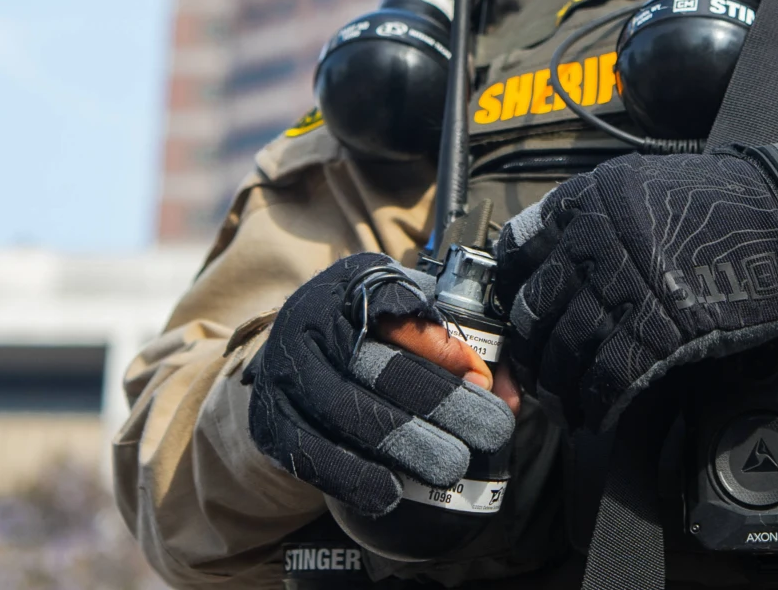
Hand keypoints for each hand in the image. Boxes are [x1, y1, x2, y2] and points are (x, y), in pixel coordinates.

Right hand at [246, 254, 516, 516]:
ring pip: (342, 409)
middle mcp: (309, 318)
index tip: (479, 371)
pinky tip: (390, 493)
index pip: (394, 302)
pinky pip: (309, 451)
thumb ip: (462, 355)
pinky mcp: (268, 419)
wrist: (293, 372)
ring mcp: (283, 370)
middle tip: (490, 432)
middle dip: (437, 401)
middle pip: (373, 363)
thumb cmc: (371, 350)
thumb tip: (510, 396)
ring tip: (451, 467)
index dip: (437, 340)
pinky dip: (352, 474)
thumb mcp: (411, 332)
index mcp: (351, 283)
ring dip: (401, 442)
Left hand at [492, 146, 777, 431]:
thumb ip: (598, 217)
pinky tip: (596, 414)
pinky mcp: (658, 331)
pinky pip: (607, 379)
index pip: (519, 253)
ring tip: (563, 400)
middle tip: (534, 369)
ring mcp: (625, 289)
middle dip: (531, 348)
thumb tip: (563, 261)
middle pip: (535, 309)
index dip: (514, 291)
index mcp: (590, 201)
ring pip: (564, 350)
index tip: (518, 316)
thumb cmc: (732, 203)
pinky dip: (596, 404)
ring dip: (558, 384)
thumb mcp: (647, 186)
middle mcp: (597, 242)